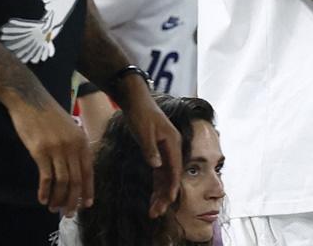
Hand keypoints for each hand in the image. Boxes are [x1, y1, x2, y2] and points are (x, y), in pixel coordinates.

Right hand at [7, 94, 93, 216]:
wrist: (30, 99)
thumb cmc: (48, 115)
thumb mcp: (68, 128)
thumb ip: (74, 146)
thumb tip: (76, 169)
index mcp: (82, 140)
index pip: (89, 171)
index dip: (88, 189)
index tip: (87, 204)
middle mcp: (73, 145)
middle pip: (77, 180)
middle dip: (74, 199)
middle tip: (68, 213)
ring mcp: (57, 148)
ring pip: (63, 181)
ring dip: (58, 198)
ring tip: (54, 208)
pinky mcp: (40, 151)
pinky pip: (46, 177)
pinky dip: (45, 191)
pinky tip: (42, 199)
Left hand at [121, 89, 182, 217]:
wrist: (137, 100)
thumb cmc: (141, 114)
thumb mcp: (144, 131)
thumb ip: (150, 149)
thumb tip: (157, 166)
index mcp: (173, 141)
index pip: (175, 168)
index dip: (172, 186)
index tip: (169, 200)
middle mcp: (173, 147)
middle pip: (172, 175)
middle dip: (165, 195)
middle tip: (157, 212)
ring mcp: (166, 149)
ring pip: (166, 176)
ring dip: (161, 193)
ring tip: (154, 210)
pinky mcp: (158, 150)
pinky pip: (160, 171)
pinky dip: (157, 184)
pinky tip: (154, 196)